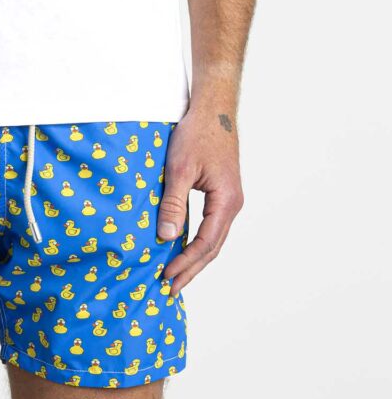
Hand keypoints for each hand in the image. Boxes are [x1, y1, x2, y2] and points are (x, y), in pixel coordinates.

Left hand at [158, 107, 243, 295]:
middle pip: (213, 247)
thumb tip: (168, 237)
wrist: (213, 109)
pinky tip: (182, 246)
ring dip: (194, 257)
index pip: (206, 243)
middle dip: (191, 269)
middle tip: (170, 289)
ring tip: (175, 275)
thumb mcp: (180, 169)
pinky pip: (210, 224)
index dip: (186, 263)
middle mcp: (232, 204)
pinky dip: (196, 240)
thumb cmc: (196, 134)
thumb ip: (174, 204)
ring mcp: (229, 199)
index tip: (167, 277)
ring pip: (213, 238)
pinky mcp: (221, 192)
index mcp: (226, 201)